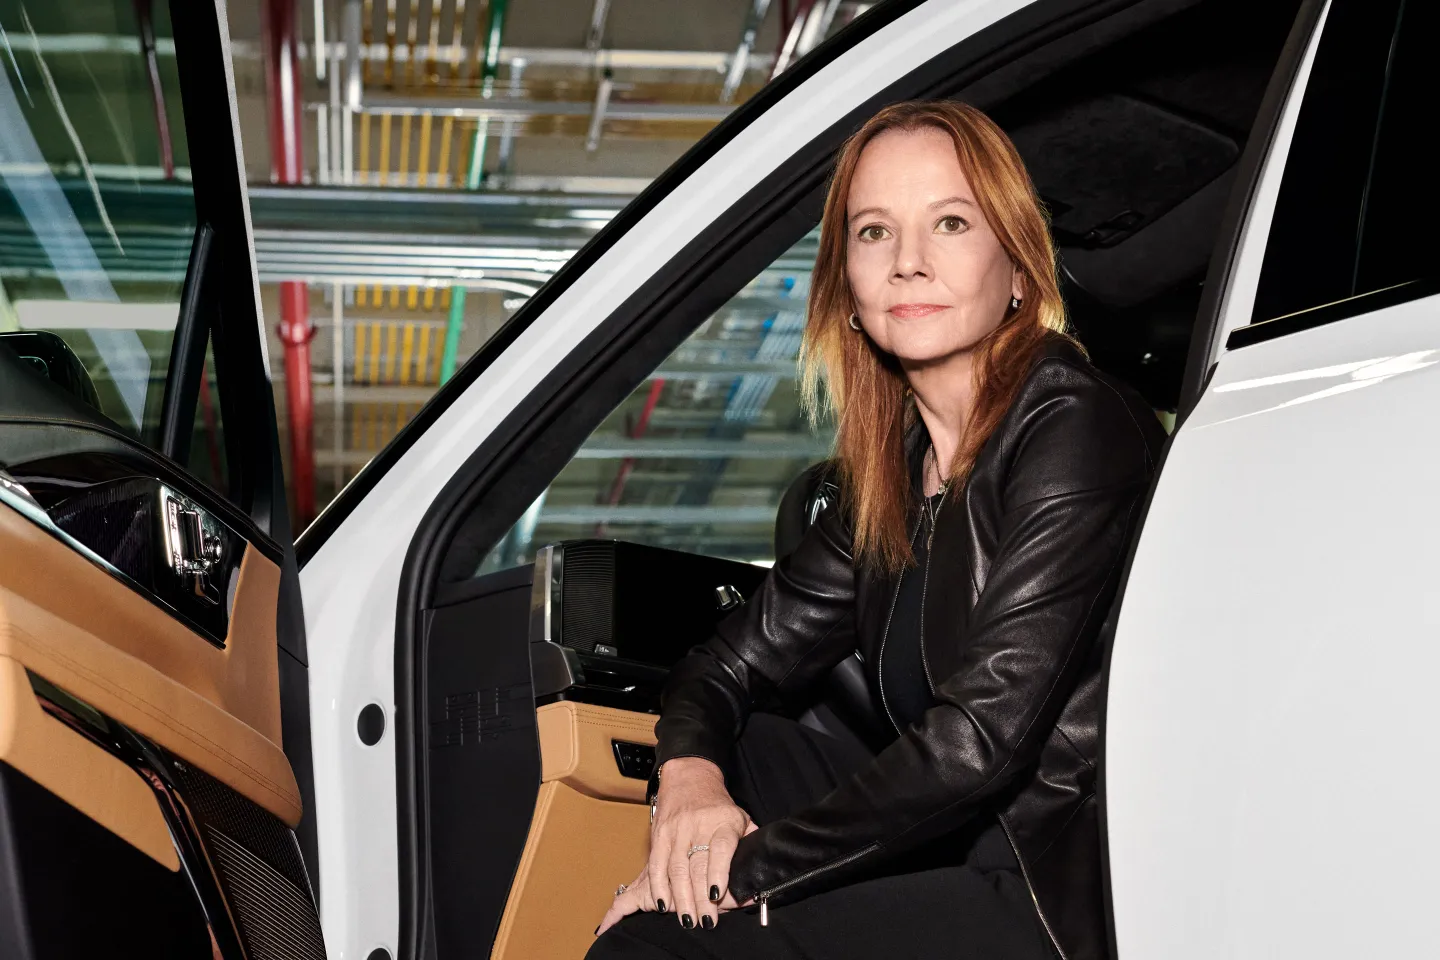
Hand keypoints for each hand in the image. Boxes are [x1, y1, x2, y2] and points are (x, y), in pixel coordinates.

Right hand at [649, 757, 755, 929]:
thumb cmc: (718, 805)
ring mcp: (676, 830)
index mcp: (724, 821)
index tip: (718, 895)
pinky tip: (663, 904)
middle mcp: (698, 825)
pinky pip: (656, 864)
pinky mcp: (659, 834)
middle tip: (705, 922)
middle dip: (700, 898)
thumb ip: (750, 844)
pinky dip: (658, 886)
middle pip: (696, 865)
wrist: (689, 777)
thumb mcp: (740, 818)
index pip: (720, 848)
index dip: (719, 872)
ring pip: (675, 868)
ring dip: (680, 898)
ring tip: (687, 920)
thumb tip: (762, 875)